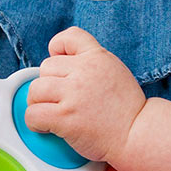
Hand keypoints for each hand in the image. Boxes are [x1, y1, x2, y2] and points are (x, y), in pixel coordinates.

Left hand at [25, 26, 145, 162]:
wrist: (137, 134)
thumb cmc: (126, 110)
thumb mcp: (114, 71)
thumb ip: (90, 64)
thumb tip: (61, 66)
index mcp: (98, 57)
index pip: (69, 36)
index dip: (58, 48)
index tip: (60, 65)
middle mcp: (84, 71)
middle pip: (46, 67)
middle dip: (48, 84)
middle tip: (60, 100)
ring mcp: (74, 94)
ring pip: (35, 89)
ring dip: (38, 103)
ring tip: (51, 113)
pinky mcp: (65, 117)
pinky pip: (33, 114)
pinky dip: (35, 122)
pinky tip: (48, 127)